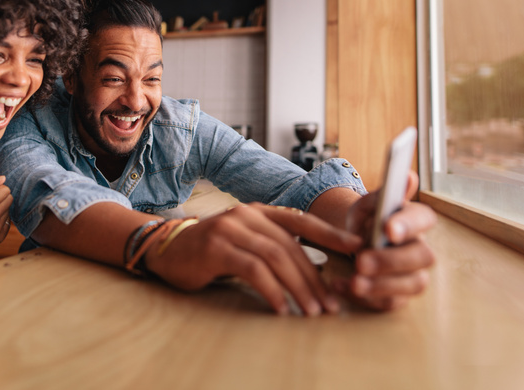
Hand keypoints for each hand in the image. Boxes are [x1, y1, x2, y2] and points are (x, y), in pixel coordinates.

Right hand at [144, 203, 361, 316]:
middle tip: (330, 304)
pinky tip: (281, 307)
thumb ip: (272, 247)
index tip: (358, 248)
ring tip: (311, 311)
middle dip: (315, 278)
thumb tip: (314, 269)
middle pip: (292, 247)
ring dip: (298, 288)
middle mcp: (247, 215)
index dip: (332, 234)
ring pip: (276, 257)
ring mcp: (231, 228)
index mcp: (259, 211)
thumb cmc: (209, 250)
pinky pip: (253, 270)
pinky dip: (271, 290)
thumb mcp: (244, 241)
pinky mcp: (216, 247)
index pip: (303, 220)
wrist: (165, 248)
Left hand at [335, 171, 436, 310]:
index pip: (423, 219)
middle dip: (391, 260)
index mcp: (415, 219)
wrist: (352, 242)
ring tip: (354, 282)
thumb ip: (382, 195)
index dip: (408, 224)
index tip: (388, 229)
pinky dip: (366, 298)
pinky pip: (391, 301)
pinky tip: (343, 287)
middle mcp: (421, 247)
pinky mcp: (400, 294)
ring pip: (412, 284)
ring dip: (382, 285)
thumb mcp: (367, 205)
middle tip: (361, 261)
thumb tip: (408, 176)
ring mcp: (413, 273)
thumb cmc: (365, 221)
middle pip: (422, 257)